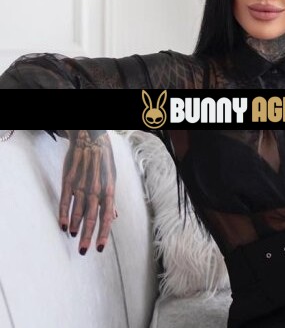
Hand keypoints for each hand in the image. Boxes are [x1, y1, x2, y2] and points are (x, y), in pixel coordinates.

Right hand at [59, 130, 116, 254]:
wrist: (91, 141)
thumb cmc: (104, 162)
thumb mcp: (113, 179)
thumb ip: (111, 200)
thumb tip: (115, 217)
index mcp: (108, 190)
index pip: (106, 216)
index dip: (103, 233)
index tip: (100, 248)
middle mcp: (95, 190)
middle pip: (91, 217)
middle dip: (87, 235)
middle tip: (83, 251)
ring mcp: (81, 185)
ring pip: (78, 210)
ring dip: (75, 225)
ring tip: (73, 237)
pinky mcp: (69, 181)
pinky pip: (66, 200)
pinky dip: (64, 213)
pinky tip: (62, 225)